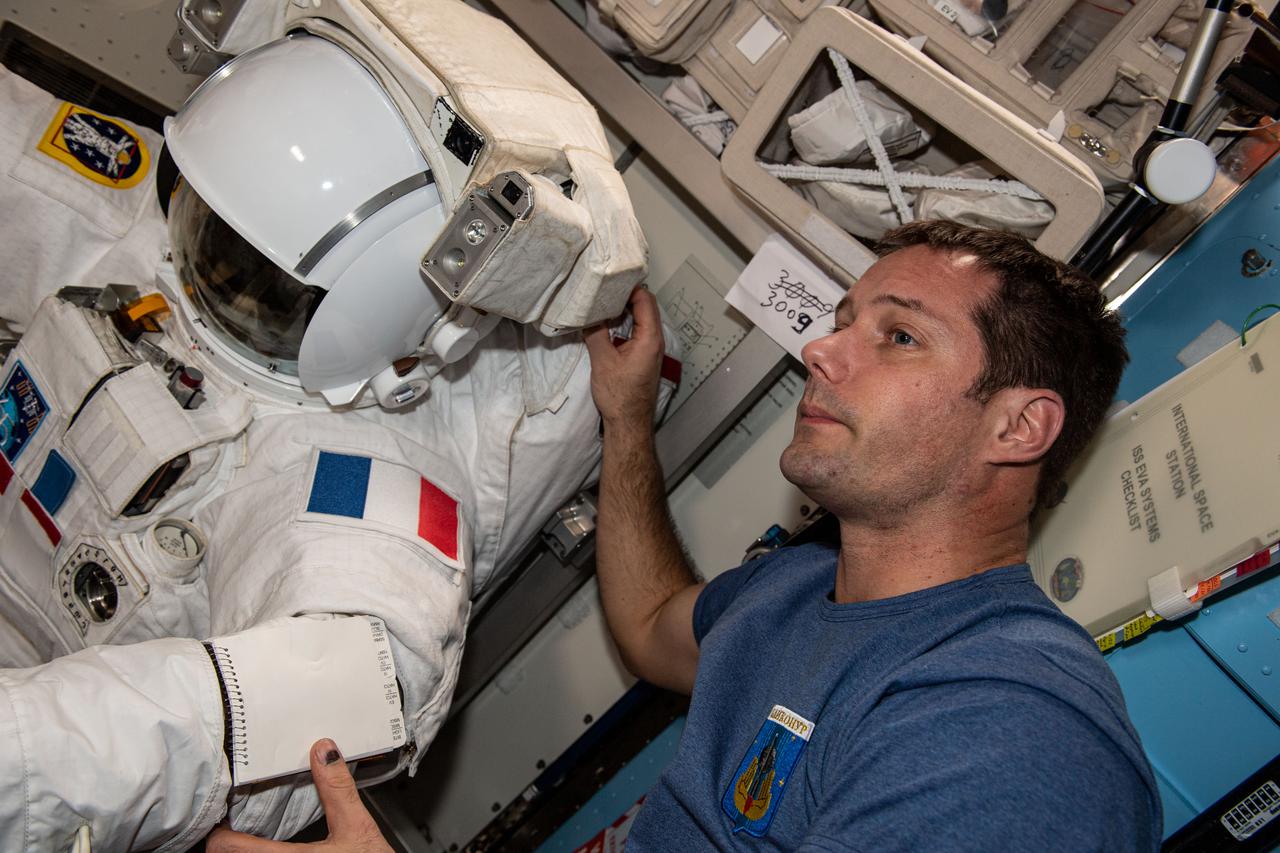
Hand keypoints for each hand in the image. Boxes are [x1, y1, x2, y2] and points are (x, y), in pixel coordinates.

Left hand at [206, 740, 391, 852]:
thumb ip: (338, 790)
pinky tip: (274, 849)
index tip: (224, 811)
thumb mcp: (358, 828)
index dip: (218, 827)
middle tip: (238, 819)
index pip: (224, 847)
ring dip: (243, 850)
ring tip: (253, 835)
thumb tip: (324, 752)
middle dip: (229, 838)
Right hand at [583, 287, 665, 430]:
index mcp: (650, 338)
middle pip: (645, 307)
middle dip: (625, 295)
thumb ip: (596, 333)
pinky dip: (624, 324)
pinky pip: (637, 331)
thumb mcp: (602, 361)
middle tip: (604, 288)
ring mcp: (651, 349)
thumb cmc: (619, 396)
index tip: (611, 280)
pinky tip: (607, 323)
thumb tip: (588, 315)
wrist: (628, 423)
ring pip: (640, 319)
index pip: (646, 300)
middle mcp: (655, 341)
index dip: (630, 287)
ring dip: (624, 310)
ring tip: (602, 302)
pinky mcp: (643, 357)